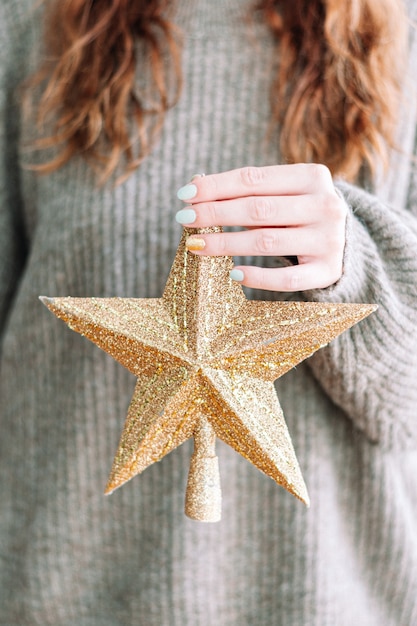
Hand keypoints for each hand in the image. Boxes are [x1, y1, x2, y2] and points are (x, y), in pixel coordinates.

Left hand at [175, 164, 347, 291]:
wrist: (346, 242)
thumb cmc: (298, 213)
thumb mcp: (281, 194)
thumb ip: (246, 190)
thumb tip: (194, 188)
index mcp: (312, 176)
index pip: (253, 178)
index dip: (216, 186)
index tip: (184, 195)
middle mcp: (325, 205)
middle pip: (257, 209)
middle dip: (215, 213)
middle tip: (183, 219)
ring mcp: (329, 239)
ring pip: (267, 242)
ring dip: (225, 243)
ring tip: (196, 246)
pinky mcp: (328, 270)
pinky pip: (286, 279)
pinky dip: (257, 277)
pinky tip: (233, 273)